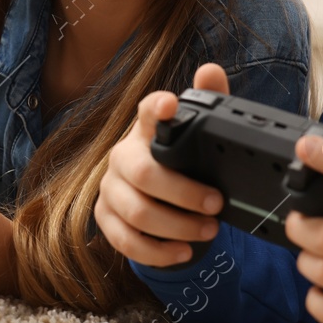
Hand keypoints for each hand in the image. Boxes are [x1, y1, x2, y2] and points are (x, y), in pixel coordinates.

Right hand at [94, 63, 228, 267]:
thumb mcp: (197, 136)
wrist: (153, 197)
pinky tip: (183, 252)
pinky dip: (158, 251)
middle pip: (143, 173)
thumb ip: (208, 102)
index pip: (147, 110)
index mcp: (145, 130)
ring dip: (177, 226)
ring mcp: (110, 188)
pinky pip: (125, 240)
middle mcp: (122, 155)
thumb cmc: (178, 161)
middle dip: (184, 193)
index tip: (173, 104)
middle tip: (216, 204)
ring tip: (209, 230)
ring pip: (136, 212)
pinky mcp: (105, 218)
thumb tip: (211, 71)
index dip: (158, 107)